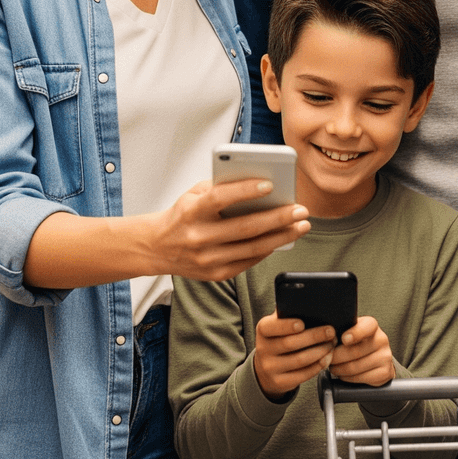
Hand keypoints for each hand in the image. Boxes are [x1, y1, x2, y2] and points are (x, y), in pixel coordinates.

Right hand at [145, 179, 310, 282]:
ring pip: (253, 248)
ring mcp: (207, 259)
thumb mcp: (194, 194)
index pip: (220, 198)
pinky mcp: (215, 274)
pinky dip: (268, 249)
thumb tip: (260, 185)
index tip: (270, 184)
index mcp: (192, 212)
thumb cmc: (182, 215)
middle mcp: (199, 237)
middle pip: (245, 227)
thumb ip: (222, 187)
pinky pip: (248, 261)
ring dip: (282, 237)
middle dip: (278, 218)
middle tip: (301, 210)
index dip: (245, 191)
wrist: (157, 248)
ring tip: (301, 225)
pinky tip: (282, 239)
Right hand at [253, 312, 335, 399]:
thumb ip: (289, 314)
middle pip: (290, 343)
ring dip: (320, 351)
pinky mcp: (280, 382)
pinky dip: (318, 366)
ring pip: (299, 360)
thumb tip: (309, 302)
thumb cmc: (279, 339)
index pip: (272, 327)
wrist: (266, 368)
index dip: (287, 325)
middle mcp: (263, 349)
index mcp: (263, 330)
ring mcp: (270, 368)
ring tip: (332, 344)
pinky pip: (303, 375)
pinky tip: (327, 358)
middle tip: (331, 332)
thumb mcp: (278, 325)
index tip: (302, 323)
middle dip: (314, 337)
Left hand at [329, 317, 394, 386]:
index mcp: (372, 326)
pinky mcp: (385, 372)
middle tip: (327, 358)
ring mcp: (385, 356)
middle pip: (355, 351)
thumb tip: (326, 334)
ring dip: (339, 369)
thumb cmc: (358, 343)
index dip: (355, 333)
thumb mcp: (352, 332)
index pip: (366, 326)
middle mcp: (381, 339)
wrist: (377, 360)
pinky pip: (361, 378)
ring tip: (332, 367)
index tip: (344, 339)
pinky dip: (347, 378)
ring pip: (355, 366)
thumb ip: (343, 330)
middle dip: (336, 357)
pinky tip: (343, 375)